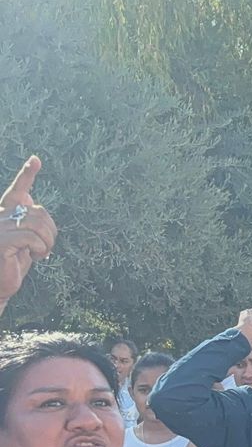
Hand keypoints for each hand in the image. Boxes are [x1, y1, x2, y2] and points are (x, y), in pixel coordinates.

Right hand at [0, 156, 57, 303]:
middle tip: (45, 248)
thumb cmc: (13, 264)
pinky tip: (34, 257)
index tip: (36, 160)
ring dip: (47, 242)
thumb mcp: (26, 241)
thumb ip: (30, 223)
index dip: (27, 175)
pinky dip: (40, 249)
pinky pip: (33, 238)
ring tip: (39, 253)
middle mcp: (0, 216)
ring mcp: (0, 227)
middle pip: (40, 211)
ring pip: (38, 223)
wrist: (0, 286)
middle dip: (51, 231)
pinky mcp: (2, 241)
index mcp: (6, 214)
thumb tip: (31, 200)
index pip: (17, 190)